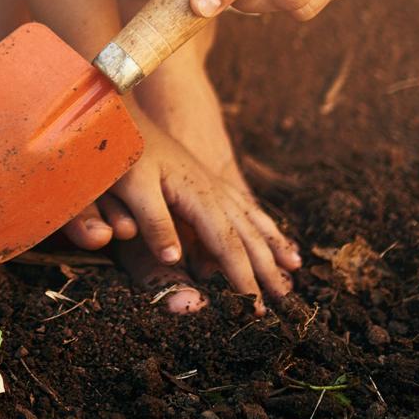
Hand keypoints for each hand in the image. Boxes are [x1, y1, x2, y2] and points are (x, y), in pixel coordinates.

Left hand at [64, 110, 298, 313]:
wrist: (125, 113)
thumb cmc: (124, 151)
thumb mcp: (133, 186)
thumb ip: (154, 221)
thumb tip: (176, 261)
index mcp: (197, 194)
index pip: (226, 243)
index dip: (242, 275)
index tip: (255, 305)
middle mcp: (212, 188)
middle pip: (246, 233)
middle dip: (266, 266)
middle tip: (283, 300)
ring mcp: (211, 181)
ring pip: (250, 217)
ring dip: (272, 244)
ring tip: (294, 268)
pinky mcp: (205, 176)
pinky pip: (243, 203)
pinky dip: (261, 221)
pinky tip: (268, 230)